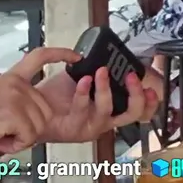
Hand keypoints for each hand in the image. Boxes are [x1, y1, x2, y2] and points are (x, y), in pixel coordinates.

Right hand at [0, 47, 79, 156]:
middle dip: (30, 126)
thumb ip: (11, 99)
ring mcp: (14, 97)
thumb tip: (28, 109)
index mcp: (7, 78)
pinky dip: (16, 146)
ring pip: (40, 124)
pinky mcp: (13, 113)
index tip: (75, 56)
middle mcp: (13, 84)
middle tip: (4, 131)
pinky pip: (31, 136)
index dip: (61, 53)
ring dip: (22, 138)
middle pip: (46, 108)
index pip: (39, 57)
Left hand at [38, 62, 161, 142]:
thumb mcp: (84, 76)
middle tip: (131, 77)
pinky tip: (83, 81)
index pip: (139, 111)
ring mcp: (91, 126)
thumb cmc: (56, 95)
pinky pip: (84, 110)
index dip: (150, 102)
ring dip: (105, 89)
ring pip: (108, 111)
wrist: (31, 105)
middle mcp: (105, 120)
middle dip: (136, 95)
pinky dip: (85, 93)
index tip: (151, 88)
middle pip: (133, 114)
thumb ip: (99, 68)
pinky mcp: (75, 129)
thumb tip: (111, 53)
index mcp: (112, 109)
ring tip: (101, 72)